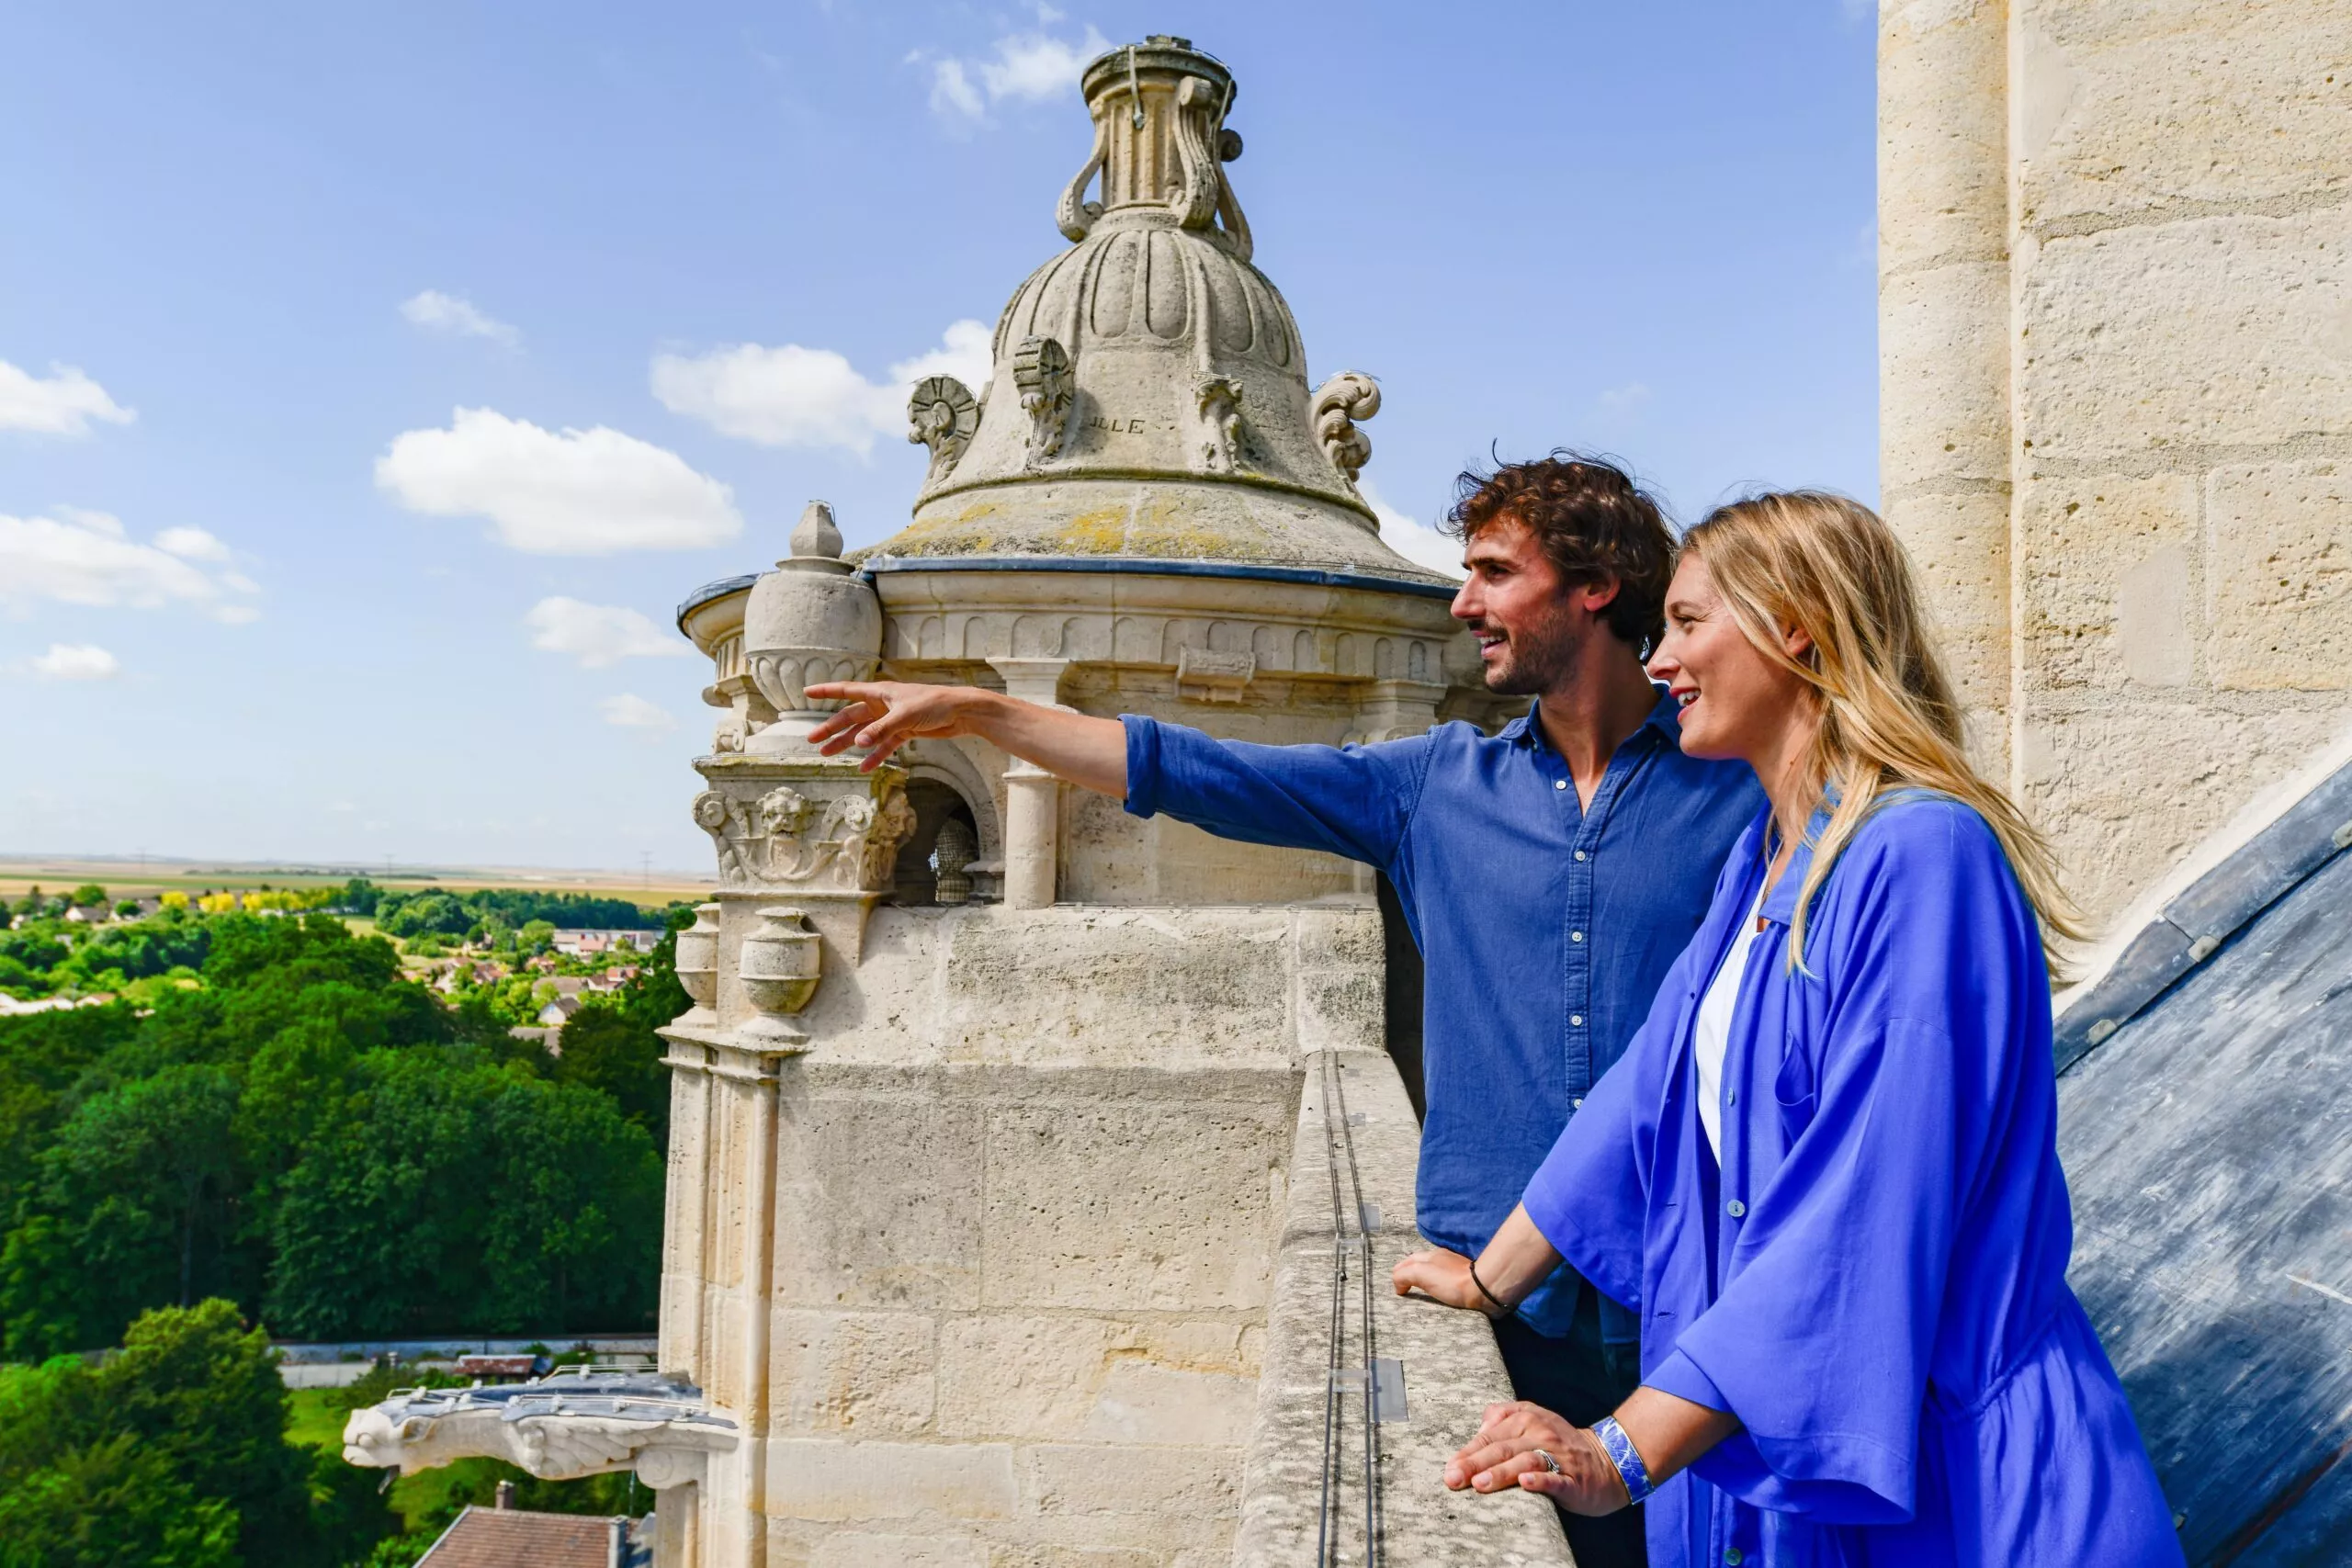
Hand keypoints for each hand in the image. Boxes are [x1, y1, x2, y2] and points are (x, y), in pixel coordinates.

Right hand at [804, 682, 995, 770]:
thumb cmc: (934, 704)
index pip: (846, 690)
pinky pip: (884, 745)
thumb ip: (880, 730)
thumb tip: (858, 743)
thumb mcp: (905, 716)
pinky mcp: (904, 732)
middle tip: (812, 740)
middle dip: (831, 728)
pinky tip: (863, 767)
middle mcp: (882, 704)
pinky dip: (874, 756)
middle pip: (851, 716)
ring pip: (864, 733)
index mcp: (880, 692)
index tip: (806, 693)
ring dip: (847, 743)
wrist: (961, 712)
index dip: (826, 691)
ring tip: (828, 755)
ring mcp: (892, 719)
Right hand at [1391, 1247, 1493, 1313]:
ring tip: (1421, 1294)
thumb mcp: (1420, 1273)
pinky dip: (1439, 1288)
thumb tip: (1398, 1285)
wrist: (1483, 1289)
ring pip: (1435, 1273)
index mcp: (1431, 1255)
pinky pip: (1447, 1283)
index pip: (1408, 1260)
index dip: (1399, 1272)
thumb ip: (1404, 1274)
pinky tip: (1439, 1296)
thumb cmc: (1451, 1281)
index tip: (1397, 1288)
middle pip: (1421, 1265)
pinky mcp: (1466, 1282)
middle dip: (1411, 1273)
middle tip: (1405, 1289)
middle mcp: (1443, 1259)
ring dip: (1426, 1281)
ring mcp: (1456, 1269)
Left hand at [1444, 1401, 1629, 1515]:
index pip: (1490, 1436)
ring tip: (1480, 1483)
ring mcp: (1558, 1455)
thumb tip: (1479, 1426)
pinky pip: (1556, 1478)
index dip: (1468, 1452)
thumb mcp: (1531, 1418)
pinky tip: (1526, 1483)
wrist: (1607, 1460)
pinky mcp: (1574, 1479)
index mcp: (1526, 1418)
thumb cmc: (1559, 1443)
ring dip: (1502, 1472)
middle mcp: (1540, 1433)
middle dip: (1476, 1463)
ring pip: (1526, 1460)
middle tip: (1455, 1478)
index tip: (1449, 1468)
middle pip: (1503, 1448)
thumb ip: (1502, 1416)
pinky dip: (1541, 1479)